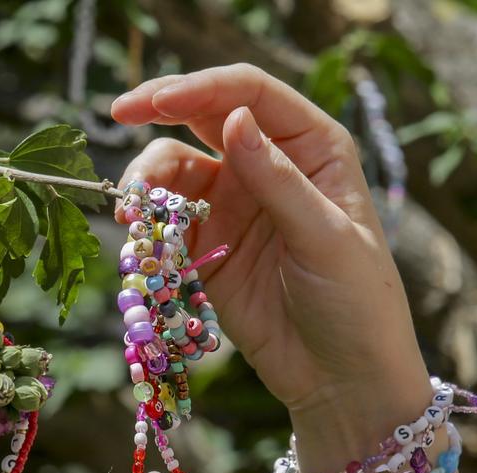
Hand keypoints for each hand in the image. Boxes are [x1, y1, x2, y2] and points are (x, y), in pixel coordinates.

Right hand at [112, 64, 432, 453]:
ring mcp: (237, 205)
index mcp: (314, 148)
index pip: (252, 95)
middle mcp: (271, 165)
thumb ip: (277, 180)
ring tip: (131, 212)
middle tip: (119, 112)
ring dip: (147, 180)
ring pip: (177, 169)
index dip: (202, 88)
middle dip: (159, 110)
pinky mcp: (209, 248)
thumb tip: (233, 118)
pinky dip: (147, 223)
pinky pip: (167, 221)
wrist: (342, 381)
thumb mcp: (324, 238)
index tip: (157, 102)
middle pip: (205, 117)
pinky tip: (138, 237)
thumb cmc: (357, 303)